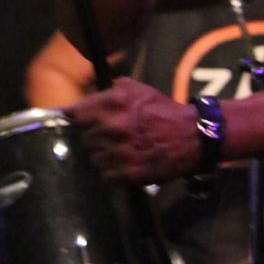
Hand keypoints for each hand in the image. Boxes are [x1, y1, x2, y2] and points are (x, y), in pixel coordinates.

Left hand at [66, 77, 200, 184]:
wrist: (190, 136)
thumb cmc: (162, 110)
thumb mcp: (137, 88)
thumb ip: (110, 90)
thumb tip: (87, 99)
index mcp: (113, 102)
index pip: (75, 113)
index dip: (76, 118)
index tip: (74, 121)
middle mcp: (112, 126)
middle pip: (84, 138)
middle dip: (94, 136)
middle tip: (108, 135)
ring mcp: (118, 151)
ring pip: (93, 157)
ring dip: (102, 155)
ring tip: (118, 150)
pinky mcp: (127, 173)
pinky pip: (104, 174)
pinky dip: (111, 171)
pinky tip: (123, 162)